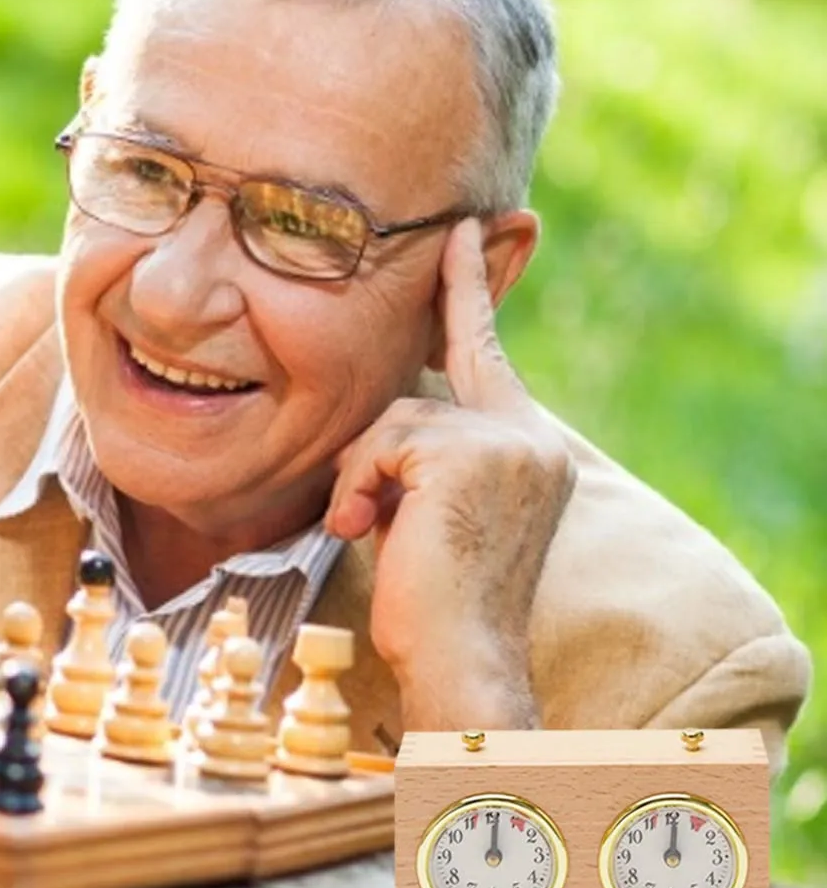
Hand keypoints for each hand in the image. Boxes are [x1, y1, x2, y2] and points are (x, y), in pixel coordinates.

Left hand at [324, 219, 575, 728]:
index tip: (463, 227)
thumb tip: (388, 416)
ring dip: (361, 478)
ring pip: (390, 419)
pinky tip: (365, 528)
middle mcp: (530, 437)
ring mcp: (507, 441)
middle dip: (376, 448)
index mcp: (530, 447)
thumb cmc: (433, 598)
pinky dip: (356, 487)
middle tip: (375, 499)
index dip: (467, 288)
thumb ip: (424, 452)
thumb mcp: (431, 508)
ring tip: (369, 529)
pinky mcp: (470, 453)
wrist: (459, 660)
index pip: (486, 351)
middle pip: (415, 394)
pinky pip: (378, 443)